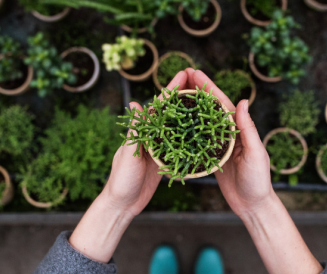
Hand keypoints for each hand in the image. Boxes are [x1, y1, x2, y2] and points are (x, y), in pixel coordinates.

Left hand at [103, 69, 195, 216]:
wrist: (122, 203)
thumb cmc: (121, 179)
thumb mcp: (128, 154)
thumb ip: (135, 132)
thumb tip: (135, 104)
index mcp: (142, 132)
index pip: (158, 106)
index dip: (171, 90)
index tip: (183, 74)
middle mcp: (152, 137)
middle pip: (170, 113)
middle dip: (183, 97)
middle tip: (199, 84)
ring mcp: (159, 148)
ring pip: (177, 128)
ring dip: (188, 116)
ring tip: (205, 105)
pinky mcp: (164, 161)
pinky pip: (179, 146)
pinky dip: (188, 138)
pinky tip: (200, 134)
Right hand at [188, 70, 273, 218]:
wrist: (252, 204)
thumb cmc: (258, 180)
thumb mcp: (255, 153)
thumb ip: (247, 129)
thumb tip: (242, 101)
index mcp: (239, 129)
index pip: (222, 103)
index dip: (208, 87)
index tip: (195, 72)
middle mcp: (227, 133)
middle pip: (209, 108)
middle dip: (196, 91)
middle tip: (181, 76)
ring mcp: (218, 144)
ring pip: (201, 122)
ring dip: (190, 108)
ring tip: (174, 96)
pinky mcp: (211, 156)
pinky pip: (197, 139)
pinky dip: (188, 130)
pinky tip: (176, 125)